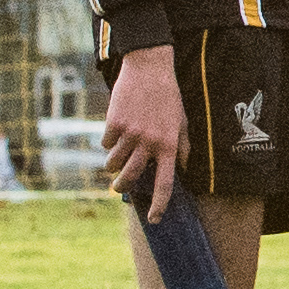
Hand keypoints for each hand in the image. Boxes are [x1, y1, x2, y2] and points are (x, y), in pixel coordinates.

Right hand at [103, 48, 185, 219]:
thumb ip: (182, 146)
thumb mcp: (182, 121)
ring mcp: (131, 133)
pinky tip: (115, 129)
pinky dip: (108, 141)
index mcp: (169, 145)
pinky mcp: (114, 123)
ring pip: (114, 162)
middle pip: (131, 177)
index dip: (159, 204)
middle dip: (122, 186)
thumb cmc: (168, 96)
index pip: (165, 182)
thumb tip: (182, 168)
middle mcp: (150, 142)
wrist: (149, 69)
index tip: (154, 219)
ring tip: (116, 156)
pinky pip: (106, 143)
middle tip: (119, 186)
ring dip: (112, 164)